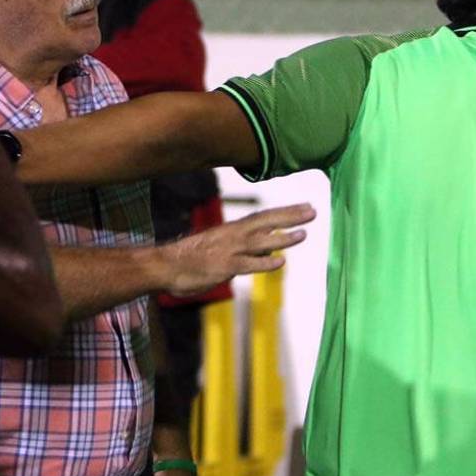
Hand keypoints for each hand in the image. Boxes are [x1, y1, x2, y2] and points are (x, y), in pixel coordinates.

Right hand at [162, 202, 314, 296]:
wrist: (164, 265)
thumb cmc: (188, 259)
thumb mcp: (217, 249)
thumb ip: (241, 250)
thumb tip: (264, 254)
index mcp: (231, 231)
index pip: (262, 217)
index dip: (284, 213)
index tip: (304, 207)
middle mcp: (232, 236)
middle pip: (265, 222)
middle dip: (289, 217)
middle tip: (312, 211)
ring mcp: (228, 251)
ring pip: (260, 241)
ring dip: (282, 238)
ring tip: (303, 234)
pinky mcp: (222, 267)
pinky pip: (247, 264)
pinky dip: (265, 263)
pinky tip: (281, 262)